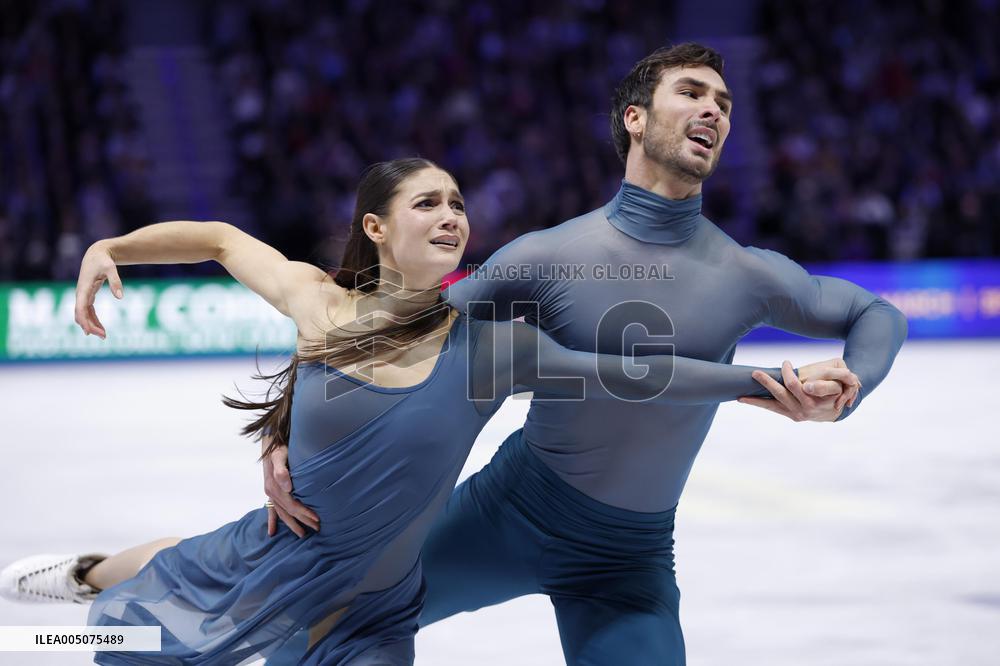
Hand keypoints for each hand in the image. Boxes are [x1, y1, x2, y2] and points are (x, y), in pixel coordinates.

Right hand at [74, 241, 123, 338]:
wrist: (96, 253)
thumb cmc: (103, 260)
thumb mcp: (111, 268)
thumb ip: (115, 282)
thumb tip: (121, 297)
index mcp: (84, 287)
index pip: (80, 308)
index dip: (84, 320)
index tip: (90, 332)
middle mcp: (81, 293)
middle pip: (81, 314)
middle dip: (90, 326)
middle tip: (103, 336)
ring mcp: (83, 295)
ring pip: (84, 314)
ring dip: (92, 325)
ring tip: (104, 336)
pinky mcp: (87, 295)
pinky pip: (88, 311)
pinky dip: (93, 320)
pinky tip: (100, 328)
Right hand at [262, 439, 319, 537]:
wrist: (271, 442)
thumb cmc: (279, 448)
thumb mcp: (280, 455)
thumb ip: (281, 471)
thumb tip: (287, 488)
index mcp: (274, 486)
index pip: (292, 505)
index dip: (304, 513)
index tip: (317, 519)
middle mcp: (271, 491)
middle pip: (288, 511)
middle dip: (302, 521)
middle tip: (317, 528)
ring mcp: (270, 493)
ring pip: (281, 513)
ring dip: (292, 524)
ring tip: (302, 534)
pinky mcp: (270, 491)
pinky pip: (270, 510)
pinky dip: (272, 522)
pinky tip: (272, 532)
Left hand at [738, 360, 859, 421]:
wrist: (836, 409)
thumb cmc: (837, 389)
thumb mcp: (843, 381)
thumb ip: (837, 377)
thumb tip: (812, 384)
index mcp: (815, 400)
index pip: (798, 386)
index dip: (789, 375)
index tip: (785, 364)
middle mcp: (804, 409)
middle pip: (782, 393)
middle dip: (768, 382)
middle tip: (756, 373)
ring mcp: (796, 413)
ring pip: (773, 403)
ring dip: (757, 396)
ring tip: (741, 392)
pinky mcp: (789, 415)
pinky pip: (771, 408)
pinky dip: (757, 402)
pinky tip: (742, 399)